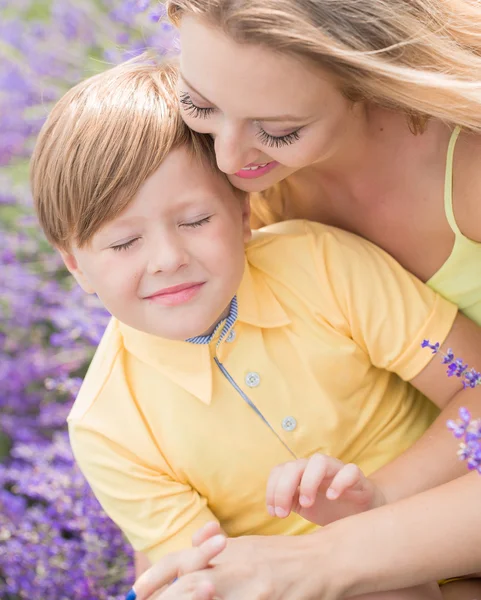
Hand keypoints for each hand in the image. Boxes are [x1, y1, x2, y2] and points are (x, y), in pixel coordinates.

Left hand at [129, 528, 344, 599]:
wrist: (323, 561)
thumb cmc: (281, 555)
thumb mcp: (246, 547)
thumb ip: (217, 553)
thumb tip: (188, 557)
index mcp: (227, 550)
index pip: (181, 561)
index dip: (156, 577)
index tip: (138, 593)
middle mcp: (235, 566)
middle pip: (187, 586)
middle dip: (167, 599)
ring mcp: (252, 589)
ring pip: (206, 599)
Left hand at [266, 453, 383, 524]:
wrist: (363, 513)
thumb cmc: (331, 508)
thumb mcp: (305, 507)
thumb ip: (289, 502)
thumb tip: (272, 506)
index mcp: (302, 473)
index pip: (280, 470)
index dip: (272, 489)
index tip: (273, 513)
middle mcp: (317, 468)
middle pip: (295, 465)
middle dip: (284, 488)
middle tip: (284, 513)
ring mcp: (338, 471)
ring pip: (319, 461)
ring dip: (309, 481)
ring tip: (306, 503)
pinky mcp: (358, 479)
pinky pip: (350, 471)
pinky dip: (340, 481)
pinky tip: (332, 497)